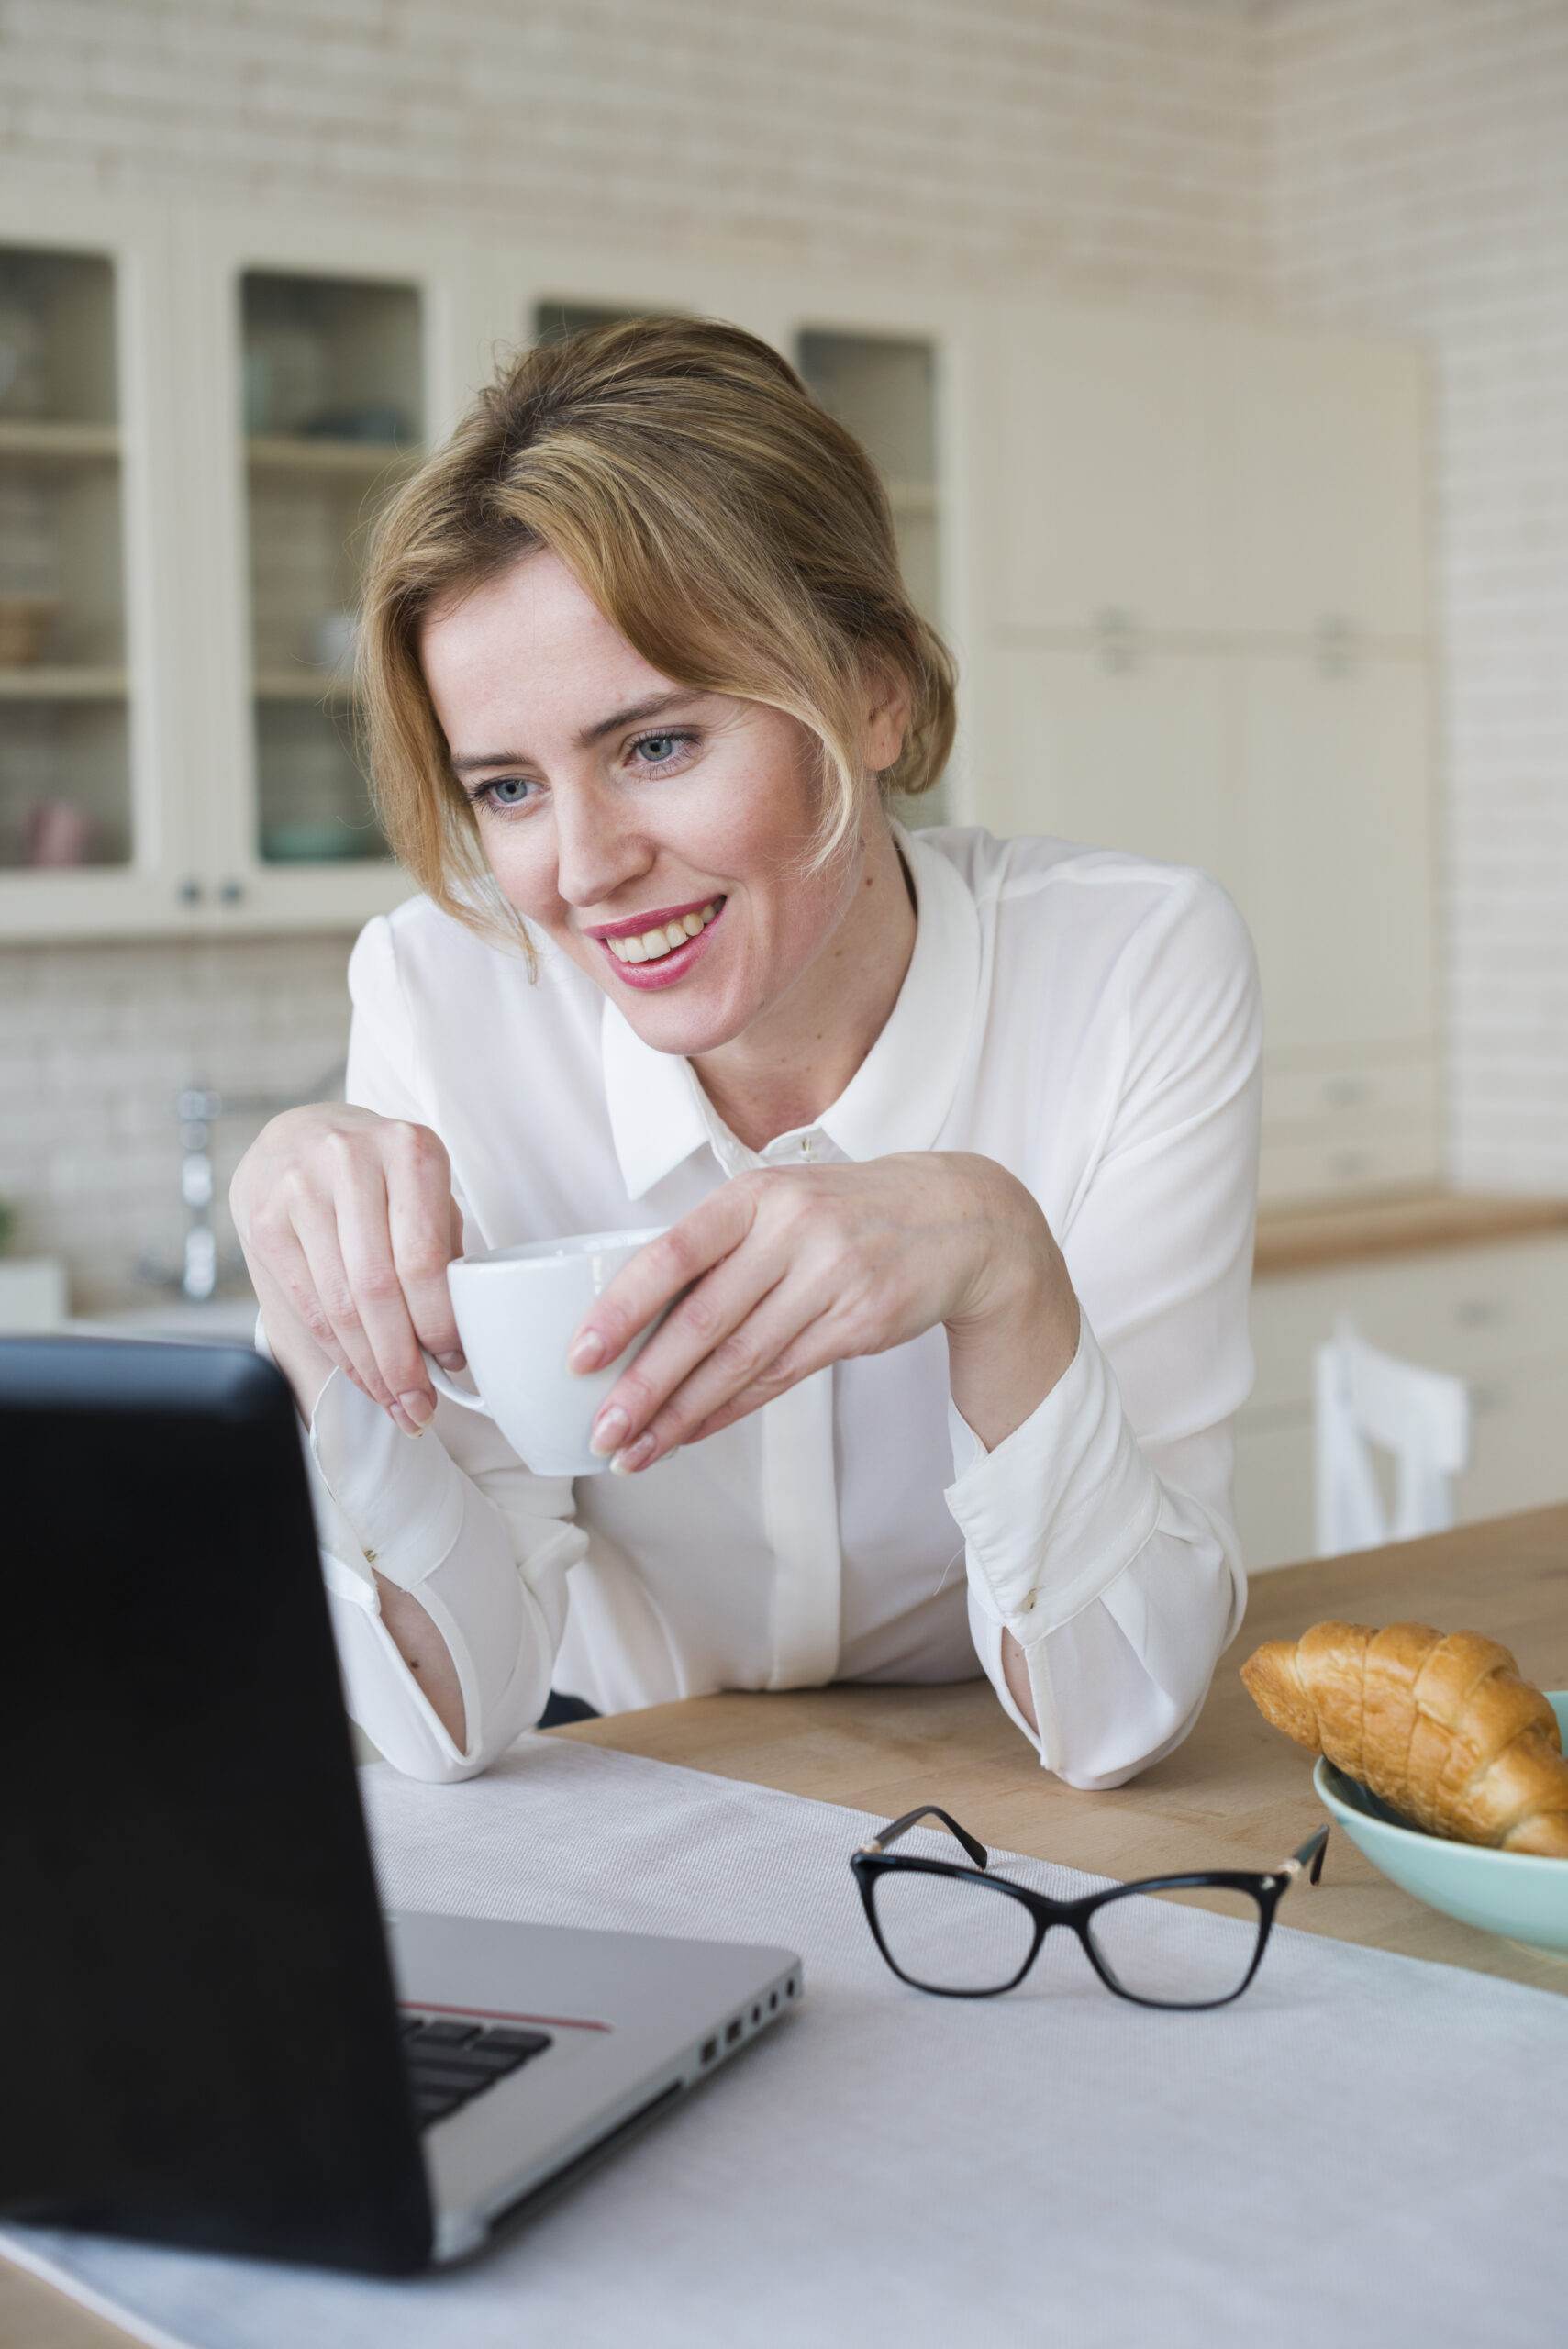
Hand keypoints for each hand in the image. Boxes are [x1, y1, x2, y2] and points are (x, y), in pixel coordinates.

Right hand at [230, 1104, 465, 1436]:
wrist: (300, 1133)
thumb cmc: (379, 1171)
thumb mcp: (424, 1188)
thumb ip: (443, 1249)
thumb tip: (451, 1343)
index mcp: (410, 1150)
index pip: (423, 1257)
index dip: (437, 1322)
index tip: (453, 1361)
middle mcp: (351, 1161)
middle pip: (377, 1288)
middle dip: (401, 1361)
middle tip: (420, 1404)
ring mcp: (299, 1188)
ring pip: (338, 1304)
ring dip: (369, 1367)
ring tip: (394, 1401)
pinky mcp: (264, 1219)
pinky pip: (306, 1304)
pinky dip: (337, 1350)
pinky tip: (359, 1372)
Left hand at [568, 1152, 1078, 1472]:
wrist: (961, 1219)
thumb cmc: (848, 1212)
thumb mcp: (782, 1201)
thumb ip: (719, 1247)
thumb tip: (633, 1317)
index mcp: (756, 1194)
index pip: (673, 1254)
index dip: (621, 1308)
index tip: (580, 1356)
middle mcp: (793, 1231)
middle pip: (703, 1322)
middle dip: (645, 1385)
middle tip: (602, 1430)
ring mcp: (832, 1277)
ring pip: (740, 1360)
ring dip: (682, 1413)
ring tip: (636, 1449)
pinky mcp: (861, 1321)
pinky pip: (781, 1376)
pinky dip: (731, 1409)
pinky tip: (693, 1431)